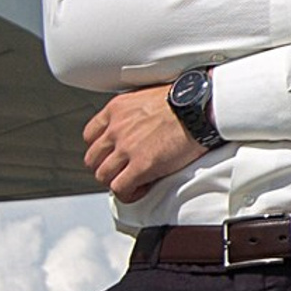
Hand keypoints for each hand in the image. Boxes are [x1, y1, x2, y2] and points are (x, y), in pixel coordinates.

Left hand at [83, 86, 194, 200]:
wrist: (200, 108)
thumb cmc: (185, 101)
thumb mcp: (148, 97)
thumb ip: (135, 112)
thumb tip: (139, 124)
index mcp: (117, 108)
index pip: (90, 135)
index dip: (101, 149)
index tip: (111, 154)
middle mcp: (116, 128)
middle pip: (93, 158)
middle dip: (106, 167)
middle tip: (121, 171)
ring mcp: (126, 148)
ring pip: (102, 175)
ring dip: (116, 181)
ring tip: (133, 182)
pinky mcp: (141, 166)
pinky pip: (120, 188)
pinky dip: (128, 193)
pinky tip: (141, 189)